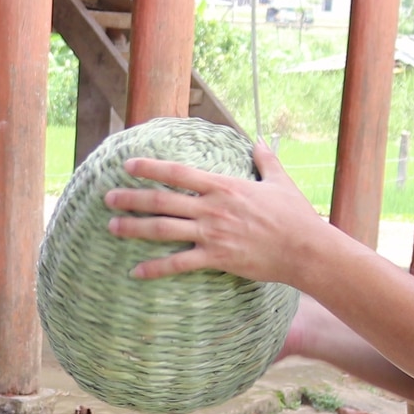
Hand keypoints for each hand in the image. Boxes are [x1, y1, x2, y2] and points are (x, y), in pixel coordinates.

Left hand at [103, 141, 325, 283]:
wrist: (306, 249)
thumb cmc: (295, 216)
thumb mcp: (280, 182)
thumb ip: (265, 160)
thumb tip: (259, 141)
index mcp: (223, 186)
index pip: (178, 172)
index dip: (150, 167)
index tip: (127, 164)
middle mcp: (211, 208)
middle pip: (161, 201)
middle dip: (131, 199)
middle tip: (107, 198)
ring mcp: (212, 234)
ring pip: (163, 229)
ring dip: (134, 228)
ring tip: (111, 227)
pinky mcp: (216, 258)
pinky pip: (178, 264)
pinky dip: (155, 269)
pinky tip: (136, 272)